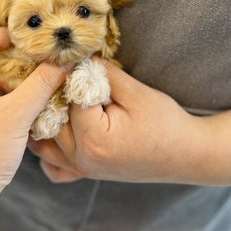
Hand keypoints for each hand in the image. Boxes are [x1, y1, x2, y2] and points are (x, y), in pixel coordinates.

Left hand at [28, 57, 209, 184]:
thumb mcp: (136, 92)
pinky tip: (59, 128)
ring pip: (45, 141)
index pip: (67, 98)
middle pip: (52, 118)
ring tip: (61, 97)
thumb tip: (79, 58)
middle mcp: (82, 158)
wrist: (185, 155)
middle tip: (67, 75)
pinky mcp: (84, 172)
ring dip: (47, 117)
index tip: (77, 62)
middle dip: (58, 94)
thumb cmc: (166, 124)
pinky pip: (54, 165)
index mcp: (94, 139)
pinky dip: (51, 147)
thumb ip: (103, 73)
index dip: (72, 76)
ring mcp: (81, 169)